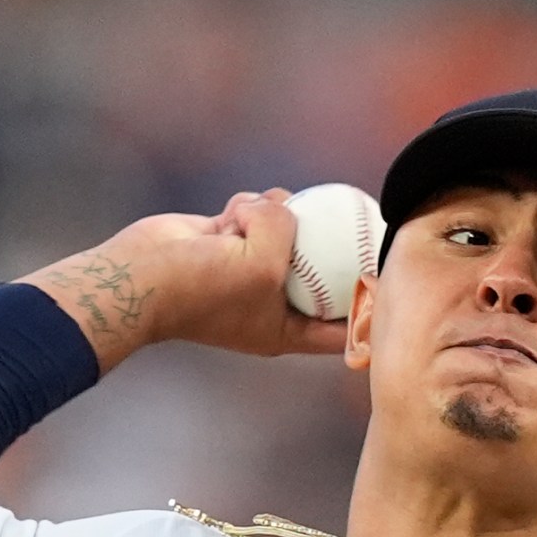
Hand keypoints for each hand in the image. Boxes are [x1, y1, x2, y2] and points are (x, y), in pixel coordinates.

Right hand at [15, 189, 347, 372]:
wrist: (142, 276)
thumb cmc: (205, 286)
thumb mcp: (265, 263)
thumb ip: (289, 231)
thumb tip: (285, 204)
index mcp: (285, 331)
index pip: (341, 329)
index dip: (369, 312)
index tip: (394, 286)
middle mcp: (271, 302)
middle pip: (321, 276)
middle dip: (337, 251)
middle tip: (367, 223)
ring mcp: (249, 270)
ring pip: (289, 232)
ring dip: (280, 217)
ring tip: (258, 219)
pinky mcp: (229, 240)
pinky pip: (256, 214)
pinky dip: (249, 207)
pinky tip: (233, 213)